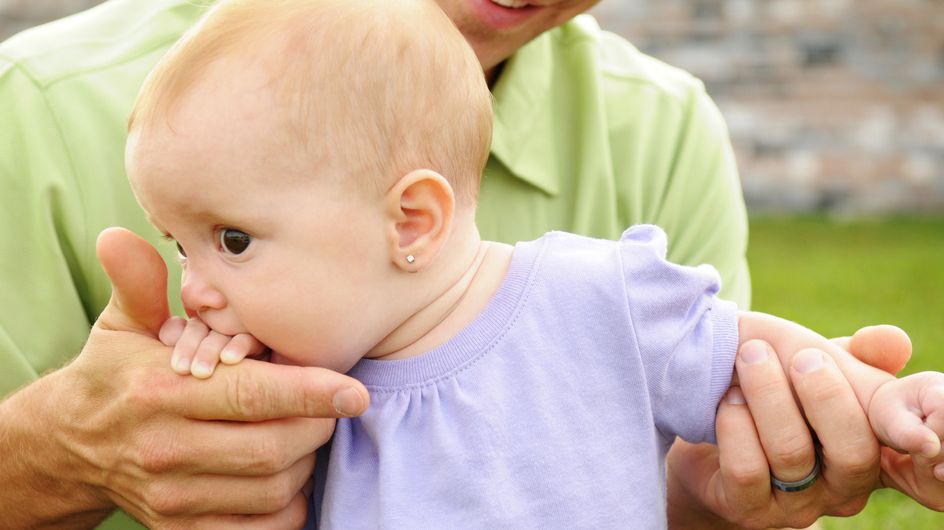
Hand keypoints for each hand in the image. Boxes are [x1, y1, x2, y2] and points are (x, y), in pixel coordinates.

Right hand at [0, 228, 368, 528]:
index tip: (356, 392)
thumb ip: (138, 284)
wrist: (72, 446)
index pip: (250, 395)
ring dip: (307, 462)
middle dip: (317, 425)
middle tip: (331, 403)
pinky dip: (289, 507)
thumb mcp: (123, 325)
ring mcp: (173, 497)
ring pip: (272, 489)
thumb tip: (120, 235)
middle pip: (273, 448)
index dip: (310, 392)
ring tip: (308, 431)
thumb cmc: (115, 374)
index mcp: (160, 393)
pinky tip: (291, 474)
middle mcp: (165, 449)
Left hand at [666, 325, 911, 528]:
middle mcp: (845, 484)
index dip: (919, 428)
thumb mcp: (811, 363)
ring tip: (748, 359)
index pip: (912, 443)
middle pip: (854, 450)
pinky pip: (748, 469)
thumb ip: (852, 355)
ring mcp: (798, 504)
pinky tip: (727, 400)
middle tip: (801, 355)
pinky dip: (735, 424)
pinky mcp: (750, 510)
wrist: (703, 419)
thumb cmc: (772, 391)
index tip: (920, 426)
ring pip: (793, 453)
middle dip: (826, 395)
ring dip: (767, 395)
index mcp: (874, 444)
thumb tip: (893, 340)